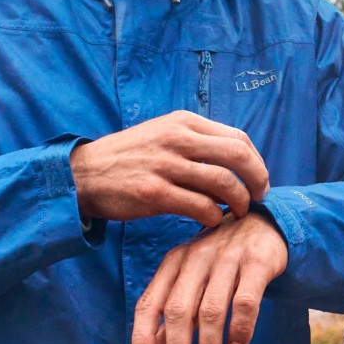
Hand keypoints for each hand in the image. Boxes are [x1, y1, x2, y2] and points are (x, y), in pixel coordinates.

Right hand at [71, 110, 269, 227]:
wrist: (83, 174)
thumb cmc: (130, 158)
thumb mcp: (163, 134)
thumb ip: (197, 142)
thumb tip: (237, 160)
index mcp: (184, 122)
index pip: (238, 138)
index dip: (256, 161)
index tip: (259, 179)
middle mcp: (177, 139)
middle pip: (238, 156)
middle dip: (257, 179)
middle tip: (259, 197)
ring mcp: (165, 165)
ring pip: (223, 182)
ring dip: (239, 202)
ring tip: (239, 212)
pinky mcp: (154, 193)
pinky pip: (201, 206)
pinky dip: (214, 216)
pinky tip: (213, 221)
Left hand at [131, 211, 287, 343]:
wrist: (265, 223)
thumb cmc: (222, 257)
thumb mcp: (192, 276)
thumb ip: (174, 308)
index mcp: (175, 262)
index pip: (150, 302)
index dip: (142, 336)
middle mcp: (197, 258)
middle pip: (179, 311)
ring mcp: (228, 259)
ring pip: (212, 311)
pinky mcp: (257, 263)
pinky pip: (246, 304)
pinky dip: (240, 331)